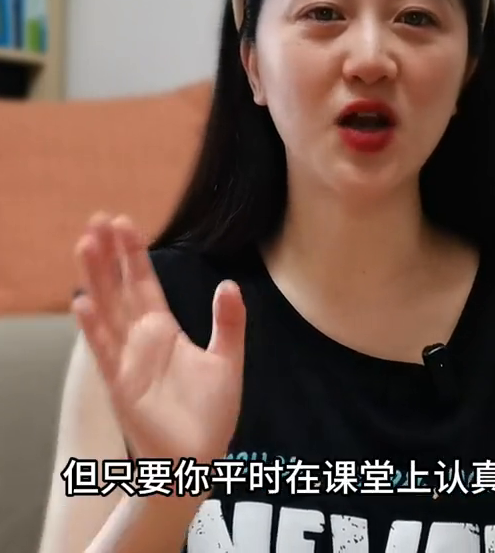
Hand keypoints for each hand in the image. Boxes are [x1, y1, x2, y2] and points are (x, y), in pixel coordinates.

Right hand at [72, 213, 246, 466]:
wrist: (199, 458)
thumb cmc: (210, 413)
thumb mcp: (227, 359)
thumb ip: (229, 322)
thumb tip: (229, 283)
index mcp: (163, 330)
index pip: (145, 283)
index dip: (134, 254)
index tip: (124, 223)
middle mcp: (141, 340)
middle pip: (121, 289)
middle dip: (110, 255)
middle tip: (97, 218)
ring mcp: (128, 360)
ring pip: (108, 311)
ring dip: (97, 279)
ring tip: (86, 244)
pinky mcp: (121, 385)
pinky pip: (106, 351)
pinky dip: (94, 327)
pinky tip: (82, 301)